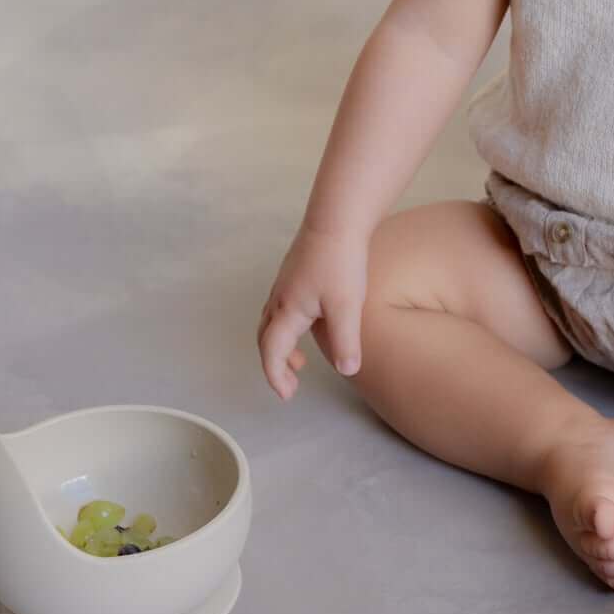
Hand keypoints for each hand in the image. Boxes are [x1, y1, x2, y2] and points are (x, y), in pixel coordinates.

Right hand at [257, 225, 369, 399]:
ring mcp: (285, 283)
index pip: (272, 351)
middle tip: (291, 383)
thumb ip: (345, 341)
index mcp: (287, 310)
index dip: (276, 376)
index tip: (287, 395)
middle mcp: (279, 298)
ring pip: (273, 322)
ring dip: (282, 346)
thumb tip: (347, 370)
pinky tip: (314, 324)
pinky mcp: (295, 272)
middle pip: (266, 338)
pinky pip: (283, 309)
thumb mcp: (347, 306)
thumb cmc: (340, 261)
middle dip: (275, 364)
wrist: (337, 218)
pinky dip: (290, 327)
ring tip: (301, 361)